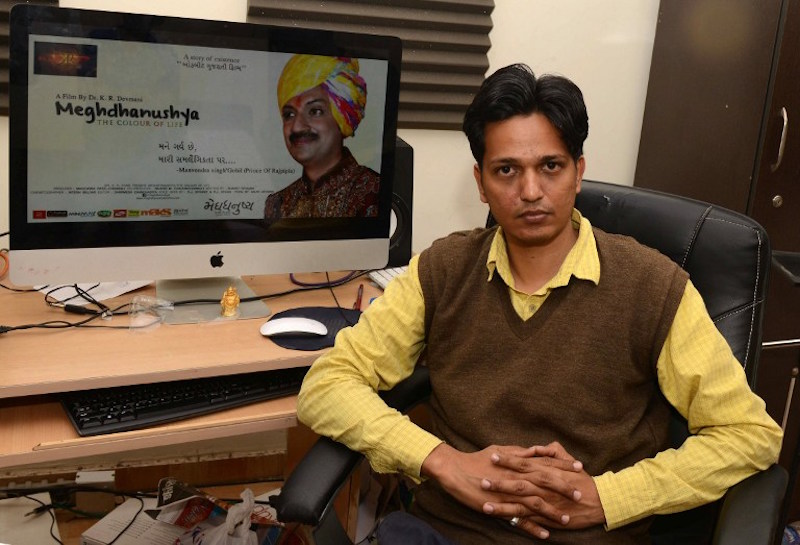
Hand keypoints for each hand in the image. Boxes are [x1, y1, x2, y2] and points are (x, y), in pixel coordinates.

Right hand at [421, 443, 581, 538]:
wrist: (456, 471)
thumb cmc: (478, 459)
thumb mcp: (501, 450)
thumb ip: (521, 452)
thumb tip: (537, 450)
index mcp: (518, 462)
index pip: (546, 462)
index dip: (563, 465)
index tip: (580, 468)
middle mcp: (516, 477)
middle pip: (545, 482)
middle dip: (563, 488)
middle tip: (579, 495)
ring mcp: (508, 493)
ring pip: (535, 502)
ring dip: (552, 511)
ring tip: (567, 520)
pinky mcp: (499, 507)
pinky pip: (519, 519)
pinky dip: (533, 527)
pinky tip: (545, 534)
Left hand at [481, 441, 604, 535]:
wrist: (599, 501)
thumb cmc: (584, 480)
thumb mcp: (570, 462)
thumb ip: (555, 452)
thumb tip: (543, 446)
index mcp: (547, 470)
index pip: (523, 462)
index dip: (507, 459)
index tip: (492, 456)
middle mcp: (543, 486)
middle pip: (517, 482)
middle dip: (499, 480)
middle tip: (481, 478)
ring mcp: (544, 502)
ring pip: (519, 502)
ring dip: (501, 502)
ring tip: (484, 502)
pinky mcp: (546, 517)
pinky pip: (528, 518)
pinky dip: (515, 519)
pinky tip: (502, 520)